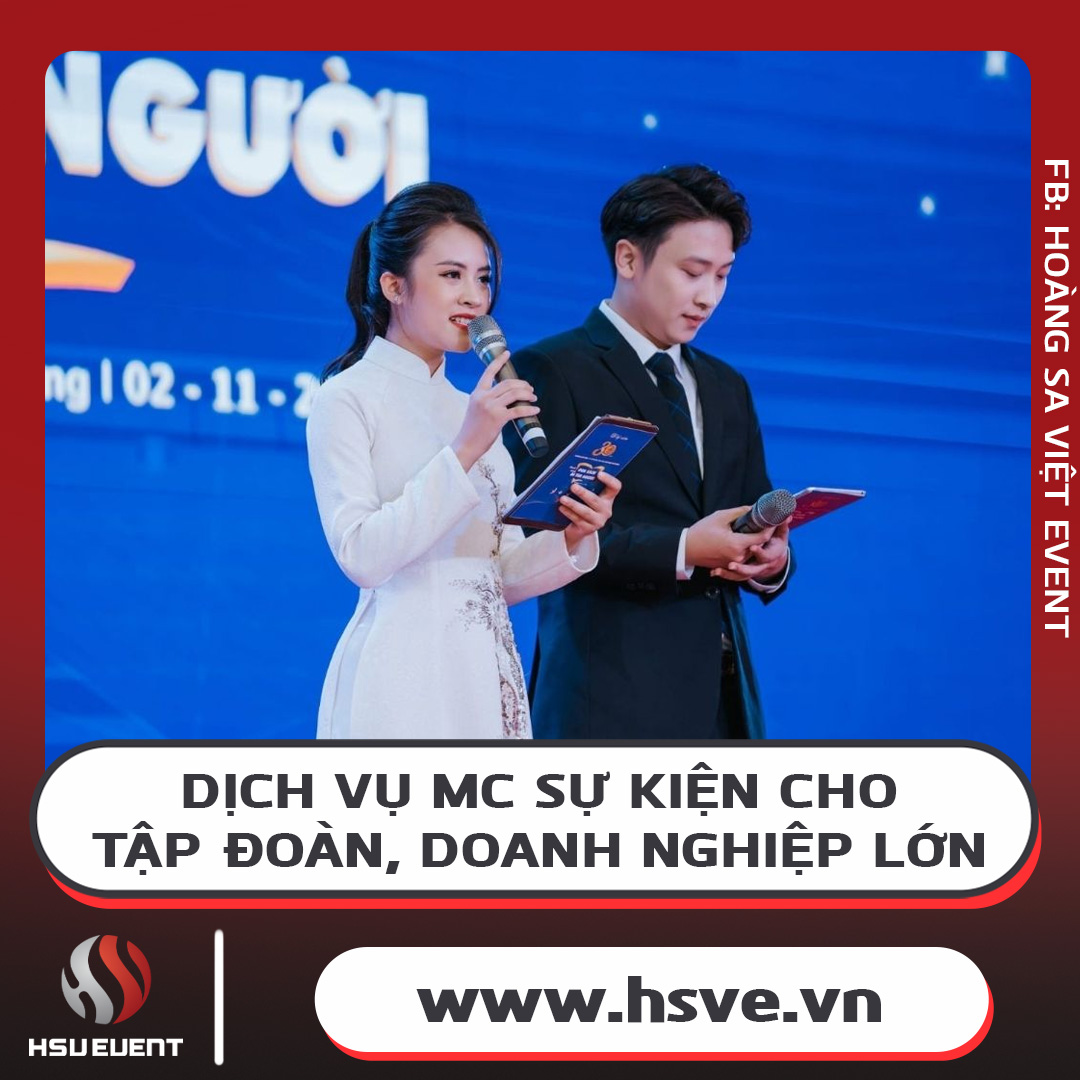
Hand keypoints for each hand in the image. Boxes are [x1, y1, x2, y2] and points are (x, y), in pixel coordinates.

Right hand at [451, 353, 539, 471]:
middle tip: (530, 389)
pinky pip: (518, 410)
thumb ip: (487, 400)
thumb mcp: (476, 409)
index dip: (499, 361)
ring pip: (514, 393)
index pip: (488, 372)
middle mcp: (483, 397)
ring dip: (527, 394)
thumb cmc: (473, 429)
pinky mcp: (498, 418)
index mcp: (477, 393)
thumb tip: (506, 398)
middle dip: (522, 384)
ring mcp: (490, 407)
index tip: (507, 353)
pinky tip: (535, 409)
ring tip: (533, 397)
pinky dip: (529, 409)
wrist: (466, 444)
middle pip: (508, 383)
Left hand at [559, 469, 621, 552]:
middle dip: (583, 493)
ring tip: (563, 498)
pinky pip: (577, 519)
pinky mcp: (588, 529)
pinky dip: (568, 513)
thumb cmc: (584, 506)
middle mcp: (605, 510)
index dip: (609, 480)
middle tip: (573, 486)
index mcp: (608, 498)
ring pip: (585, 511)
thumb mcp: (587, 497)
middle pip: (596, 500)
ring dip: (573, 504)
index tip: (599, 473)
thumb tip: (572, 475)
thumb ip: (586, 487)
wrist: (580, 528)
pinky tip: (561, 508)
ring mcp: (598, 520)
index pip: (615, 487)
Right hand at [685, 506, 772, 569]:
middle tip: (765, 522)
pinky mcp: (728, 565)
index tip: (773, 520)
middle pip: (758, 545)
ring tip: (752, 529)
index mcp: (737, 544)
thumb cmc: (701, 532)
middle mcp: (738, 556)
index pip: (762, 538)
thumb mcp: (720, 517)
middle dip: (762, 534)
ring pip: (751, 552)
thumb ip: (739, 512)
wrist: (686, 549)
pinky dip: (745, 548)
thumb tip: (753, 508)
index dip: (770, 528)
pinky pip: (742, 557)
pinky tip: (742, 539)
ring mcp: (733, 562)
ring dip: (754, 542)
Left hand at [710, 520, 789, 582]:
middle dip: (740, 568)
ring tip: (717, 571)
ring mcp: (752, 570)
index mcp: (771, 555)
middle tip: (730, 564)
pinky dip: (725, 575)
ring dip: (728, 574)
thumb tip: (785, 515)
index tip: (750, 547)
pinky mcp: (745, 572)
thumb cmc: (777, 544)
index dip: (757, 551)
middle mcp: (761, 565)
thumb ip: (781, 525)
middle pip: (750, 570)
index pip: (764, 555)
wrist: (775, 559)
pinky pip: (735, 577)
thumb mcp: (781, 535)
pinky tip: (714, 572)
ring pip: (740, 576)